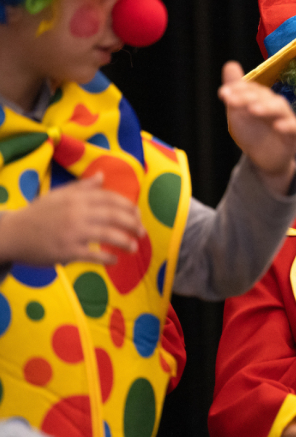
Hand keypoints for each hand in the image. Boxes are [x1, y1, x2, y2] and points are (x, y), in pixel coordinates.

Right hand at [0, 175, 143, 265]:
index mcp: (76, 198)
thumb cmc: (38, 214)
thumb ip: (82, 187)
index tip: (138, 215)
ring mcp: (71, 232)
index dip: (128, 207)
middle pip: (114, 216)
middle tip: (142, 232)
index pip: (110, 199)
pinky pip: (93, 255)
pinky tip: (114, 260)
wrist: (11, 234)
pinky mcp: (66, 251)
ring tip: (133, 248)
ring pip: (107, 235)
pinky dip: (106, 258)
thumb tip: (102, 176)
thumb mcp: (58, 195)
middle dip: (133, 224)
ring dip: (125, 242)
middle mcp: (76, 213)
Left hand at [219, 61, 295, 194]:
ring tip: (253, 110)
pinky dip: (286, 125)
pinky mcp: (293, 134)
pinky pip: (292, 127)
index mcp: (261, 97)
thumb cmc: (253, 132)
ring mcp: (285, 118)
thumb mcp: (239, 113)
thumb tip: (230, 64)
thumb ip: (235, 91)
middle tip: (232, 101)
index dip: (238, 89)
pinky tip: (277, 126)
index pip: (251, 88)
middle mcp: (274, 104)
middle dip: (248, 97)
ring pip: (279, 108)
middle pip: (264, 96)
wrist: (264, 158)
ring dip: (266, 108)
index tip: (223, 94)